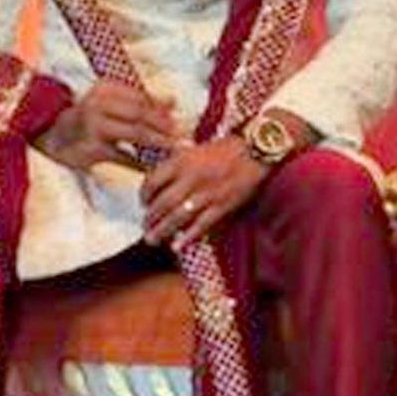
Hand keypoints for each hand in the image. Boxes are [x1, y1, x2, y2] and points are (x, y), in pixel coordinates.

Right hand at [35, 81, 176, 169]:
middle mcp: (98, 104)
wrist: (52, 135)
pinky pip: (124, 157)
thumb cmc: (87, 119)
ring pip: (136, 134)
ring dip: (158, 142)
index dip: (161, 109)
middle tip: (181, 135)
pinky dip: (141, 163)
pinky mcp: (92, 149)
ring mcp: (94, 127)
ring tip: (173, 149)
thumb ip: (140, 101)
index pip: (141, 97)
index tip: (177, 119)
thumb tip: (173, 101)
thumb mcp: (109, 103)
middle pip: (141, 114)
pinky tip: (153, 167)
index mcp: (104, 89)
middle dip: (164, 125)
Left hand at [141, 137, 267, 247]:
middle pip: (161, 203)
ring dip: (162, 230)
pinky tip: (176, 246)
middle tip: (144, 226)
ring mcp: (206, 194)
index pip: (153, 181)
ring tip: (152, 239)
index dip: (144, 194)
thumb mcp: (195, 149)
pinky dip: (187, 237)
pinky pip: (200, 225)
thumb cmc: (226, 149)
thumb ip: (178, 163)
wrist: (254, 151)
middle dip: (149, 218)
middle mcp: (190, 178)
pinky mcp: (221, 206)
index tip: (142, 201)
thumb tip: (161, 179)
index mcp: (182, 161)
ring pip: (176, 217)